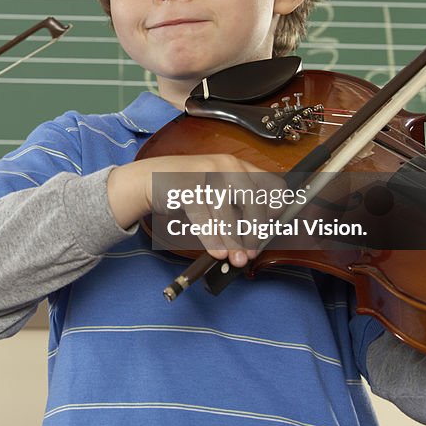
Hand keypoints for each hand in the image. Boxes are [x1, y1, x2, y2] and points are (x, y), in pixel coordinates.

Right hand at [109, 153, 287, 265]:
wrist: (151, 178)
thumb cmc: (190, 188)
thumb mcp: (218, 188)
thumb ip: (239, 203)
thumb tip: (261, 234)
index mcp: (239, 166)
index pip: (271, 185)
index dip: (275, 209)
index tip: (274, 229)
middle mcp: (226, 166)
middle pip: (252, 201)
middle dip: (255, 232)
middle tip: (253, 252)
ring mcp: (206, 175)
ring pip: (227, 214)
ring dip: (233, 241)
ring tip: (236, 260)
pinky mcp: (187, 187)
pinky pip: (203, 218)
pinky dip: (211, 239)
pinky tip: (217, 253)